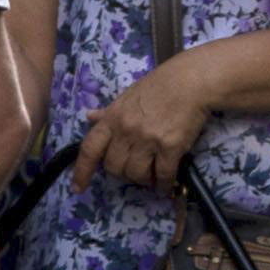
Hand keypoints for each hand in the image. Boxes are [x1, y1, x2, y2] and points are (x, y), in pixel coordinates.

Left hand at [77, 55, 220, 191]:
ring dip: (143, 180)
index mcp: (113, 118)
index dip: (82, 171)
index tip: (79, 188)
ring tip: (151, 176)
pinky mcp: (171, 146)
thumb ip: (109, 113)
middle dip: (123, 174)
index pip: (90, 149)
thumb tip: (89, 117)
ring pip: (136, 174)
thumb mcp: (128, 96)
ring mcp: (148, 139)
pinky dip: (163, 185)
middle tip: (135, 170)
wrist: (191, 81)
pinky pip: (163, 175)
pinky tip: (165, 186)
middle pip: (114, 167)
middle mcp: (126, 130)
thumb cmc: (159, 86)